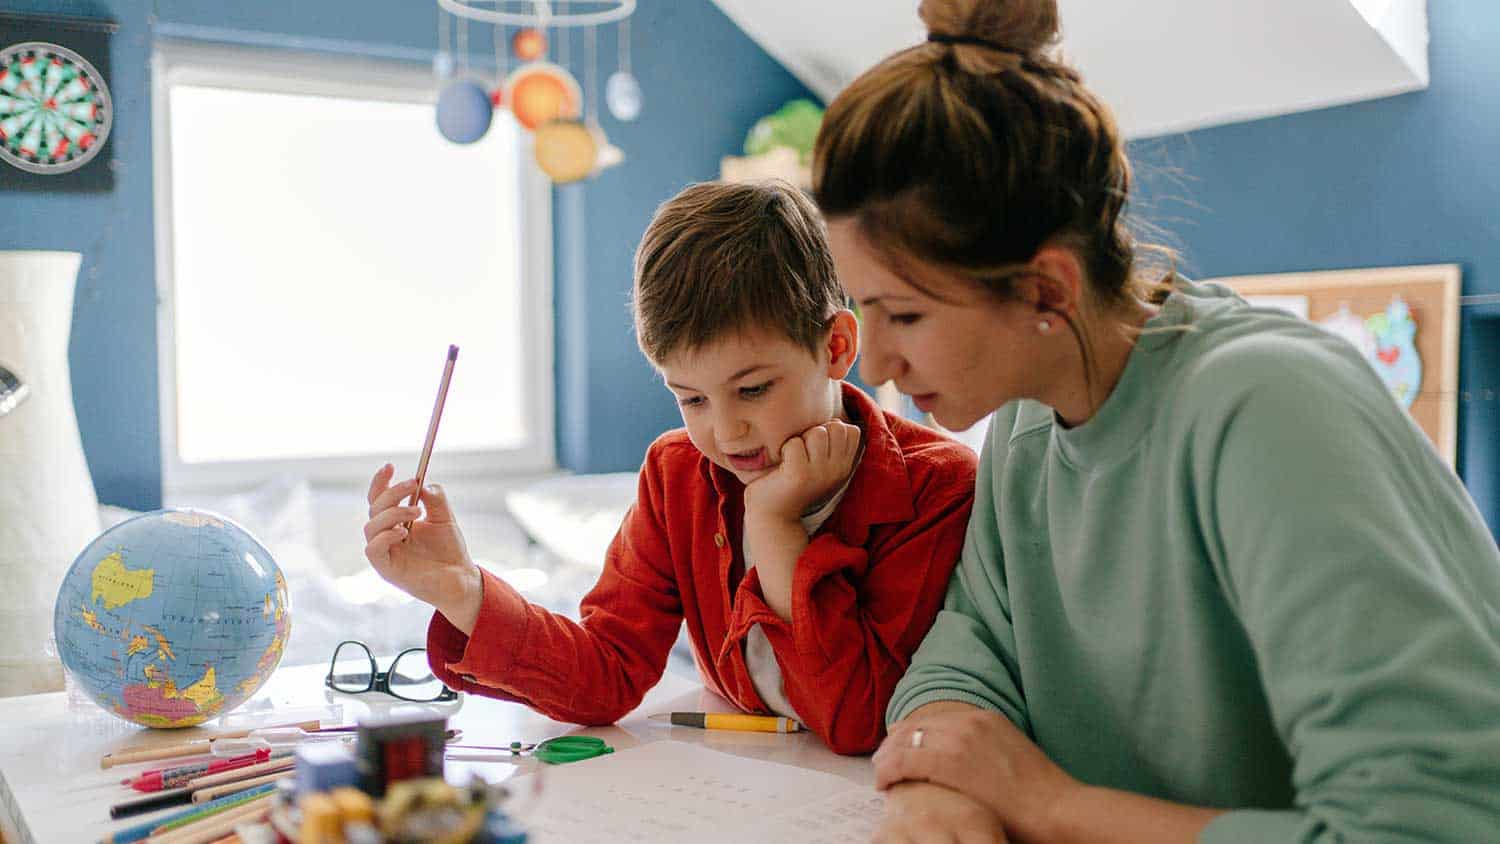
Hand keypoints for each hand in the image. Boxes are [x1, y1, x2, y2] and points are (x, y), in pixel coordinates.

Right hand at [363, 464, 480, 629]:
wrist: (461, 578)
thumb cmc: (450, 549)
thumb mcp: (445, 517)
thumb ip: (435, 499)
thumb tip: (424, 483)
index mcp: (396, 522)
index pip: (379, 499)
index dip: (380, 482)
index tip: (390, 466)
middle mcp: (386, 535)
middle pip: (374, 508)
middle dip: (391, 492)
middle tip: (413, 484)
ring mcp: (385, 552)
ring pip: (371, 526)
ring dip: (392, 512)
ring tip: (416, 511)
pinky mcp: (386, 569)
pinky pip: (373, 549)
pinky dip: (386, 536)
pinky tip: (404, 531)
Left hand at [744, 420, 860, 522]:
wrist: (772, 515)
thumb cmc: (791, 482)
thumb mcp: (818, 464)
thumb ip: (830, 444)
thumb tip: (834, 420)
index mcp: (843, 467)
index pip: (851, 431)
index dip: (832, 430)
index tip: (816, 446)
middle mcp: (837, 471)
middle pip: (836, 427)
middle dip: (816, 431)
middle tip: (802, 451)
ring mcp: (820, 473)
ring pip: (818, 432)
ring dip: (801, 439)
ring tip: (792, 457)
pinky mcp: (800, 475)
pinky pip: (794, 443)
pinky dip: (784, 448)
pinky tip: (782, 464)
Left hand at [875, 708, 1078, 842]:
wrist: (1058, 809)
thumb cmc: (1040, 795)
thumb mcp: (1010, 756)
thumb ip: (984, 752)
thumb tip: (965, 765)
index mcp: (985, 718)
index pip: (934, 720)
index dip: (910, 733)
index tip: (896, 746)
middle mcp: (970, 721)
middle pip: (916, 726)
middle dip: (894, 744)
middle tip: (880, 760)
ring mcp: (960, 739)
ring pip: (906, 741)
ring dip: (888, 758)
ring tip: (879, 775)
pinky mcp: (951, 762)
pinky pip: (906, 761)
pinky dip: (889, 771)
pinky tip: (884, 784)